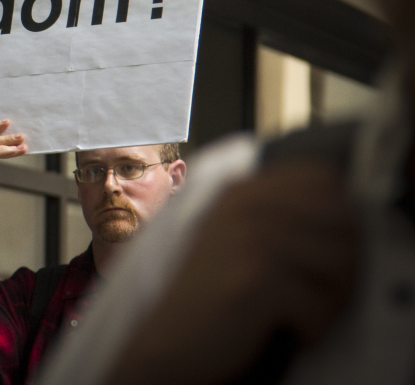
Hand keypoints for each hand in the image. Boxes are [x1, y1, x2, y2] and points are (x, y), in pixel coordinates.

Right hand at [106, 164, 358, 384]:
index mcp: (243, 191)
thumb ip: (278, 212)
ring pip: (341, 265)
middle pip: (343, 224)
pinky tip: (281, 328)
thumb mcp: (237, 235)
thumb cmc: (212, 293)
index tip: (324, 251)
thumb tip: (347, 211)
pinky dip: (310, 328)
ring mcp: (249, 238)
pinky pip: (320, 304)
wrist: (172, 339)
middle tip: (315, 292)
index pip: (324, 180)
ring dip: (329, 300)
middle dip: (343, 265)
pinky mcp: (254, 277)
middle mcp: (247, 205)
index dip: (339, 217)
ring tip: (296, 311)